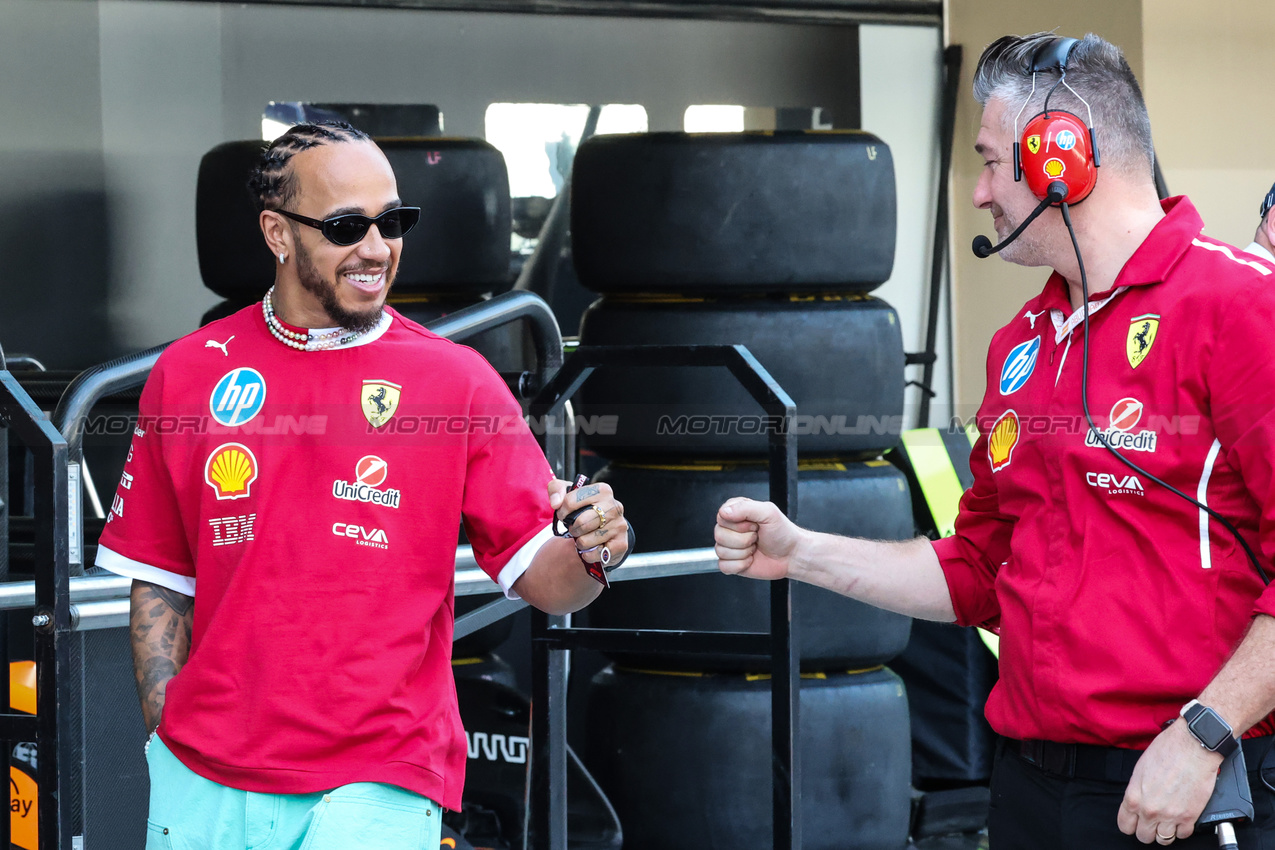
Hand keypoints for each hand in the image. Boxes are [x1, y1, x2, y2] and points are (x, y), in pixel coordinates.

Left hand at [547, 479, 628, 565]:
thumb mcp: (570, 494)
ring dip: (579, 543)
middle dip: (572, 529)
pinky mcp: (621, 544)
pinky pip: (594, 554)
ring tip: (584, 537)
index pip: (570, 501)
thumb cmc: (586, 510)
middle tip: (575, 529)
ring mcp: (619, 525)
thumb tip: (555, 503)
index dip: (561, 512)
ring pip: (585, 541)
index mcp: (602, 490)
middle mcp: (614, 506)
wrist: (608, 528)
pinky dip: (587, 554)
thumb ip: (556, 489)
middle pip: (580, 523)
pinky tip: (591, 548)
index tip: (563, 515)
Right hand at [714, 497, 800, 580]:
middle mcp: (731, 528)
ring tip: (755, 547)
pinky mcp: (731, 562)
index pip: (721, 516)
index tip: (754, 525)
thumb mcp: (768, 512)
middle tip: (756, 537)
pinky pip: (724, 566)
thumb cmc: (783, 533)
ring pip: (721, 551)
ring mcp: (729, 546)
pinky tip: (750, 559)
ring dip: (743, 552)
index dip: (739, 524)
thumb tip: (725, 512)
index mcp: (736, 512)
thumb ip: (745, 508)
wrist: (791, 555)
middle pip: (719, 535)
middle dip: (743, 539)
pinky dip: (740, 565)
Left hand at [1117, 719, 1222, 842]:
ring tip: (1167, 822)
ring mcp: (1170, 816)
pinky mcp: (1190, 817)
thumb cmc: (1167, 751)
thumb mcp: (1140, 769)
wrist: (1192, 747)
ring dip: (1165, 832)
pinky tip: (1181, 819)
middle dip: (1147, 829)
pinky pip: (1183, 835)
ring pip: (1163, 839)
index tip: (1135, 822)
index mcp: (1134, 797)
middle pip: (1143, 836)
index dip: (1130, 824)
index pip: (1125, 825)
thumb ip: (1137, 790)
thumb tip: (1138, 800)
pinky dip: (1182, 829)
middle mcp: (1150, 810)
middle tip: (1152, 821)